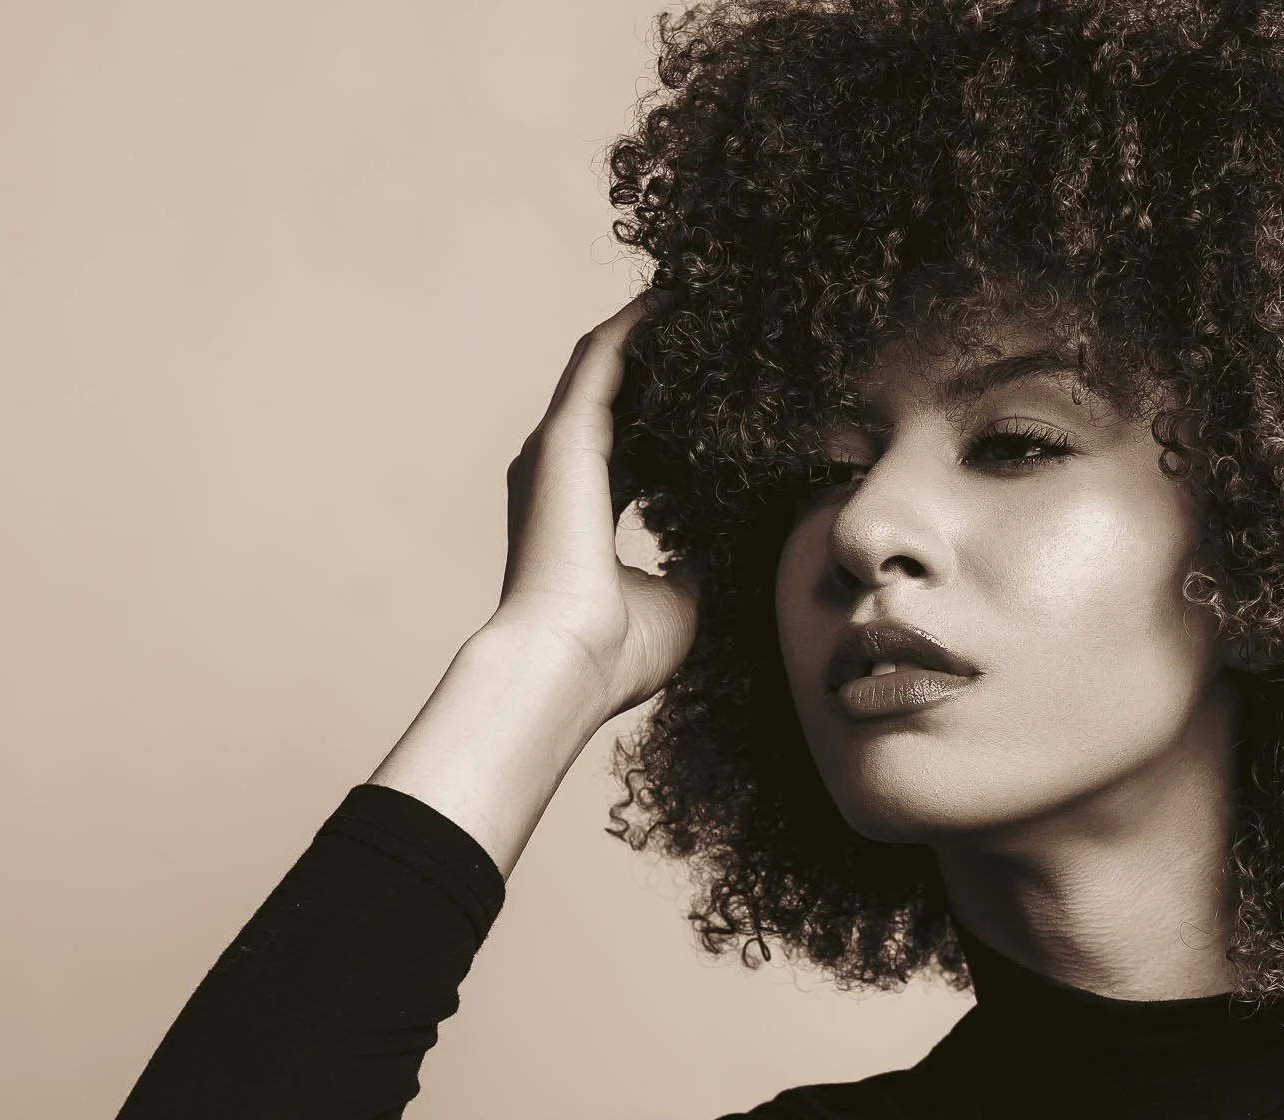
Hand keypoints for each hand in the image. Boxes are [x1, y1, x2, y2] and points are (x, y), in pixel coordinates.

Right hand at [491, 292, 698, 719]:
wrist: (566, 664)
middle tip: (710, 317)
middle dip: (657, 354)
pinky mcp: (567, 436)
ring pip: (604, 360)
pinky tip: (678, 298)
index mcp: (582, 511)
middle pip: (612, 390)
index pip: (629, 443)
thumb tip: (726, 541)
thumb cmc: (615, 652)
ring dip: (648, 325)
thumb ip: (697, 561)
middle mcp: (560, 472)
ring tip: (697, 291)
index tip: (712, 390)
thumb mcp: (679, 599)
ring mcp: (558, 450)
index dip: (667, 411)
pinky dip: (639, 325)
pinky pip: (605, 357)